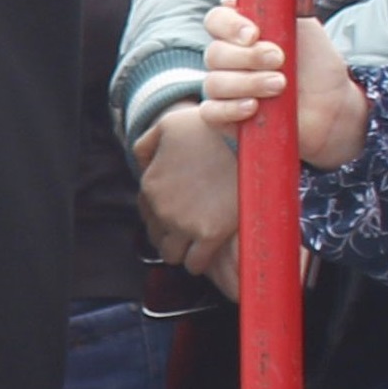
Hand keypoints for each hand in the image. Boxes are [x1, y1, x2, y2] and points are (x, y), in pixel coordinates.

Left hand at [134, 99, 245, 278]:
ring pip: (171, 253)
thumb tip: (141, 164)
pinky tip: (203, 255)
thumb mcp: (167, 125)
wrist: (247, 135)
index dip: (161, 213)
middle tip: (189, 227)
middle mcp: (161, 207)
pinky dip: (196, 263)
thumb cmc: (210, 126)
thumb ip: (146, 145)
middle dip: (169, 233)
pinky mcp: (210, 233)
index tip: (180, 209)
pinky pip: (194, 263)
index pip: (146, 211)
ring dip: (180, 251)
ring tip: (195, 243)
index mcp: (150, 184)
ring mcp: (183, 222)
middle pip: (156, 235)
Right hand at [199, 1, 367, 171]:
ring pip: (215, 82)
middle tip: (280, 60)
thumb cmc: (317, 66)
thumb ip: (281, 8)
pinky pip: (211, 112)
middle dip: (249, 57)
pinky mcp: (224, 117)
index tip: (254, 34)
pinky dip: (231, 109)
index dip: (228, 25)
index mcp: (242, 34)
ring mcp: (224, 88)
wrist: (333, 104)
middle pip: (214, 53)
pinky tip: (254, 107)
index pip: (216, 20)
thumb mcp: (306, 29)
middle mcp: (229, 59)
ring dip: (249, 83)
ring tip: (280, 86)